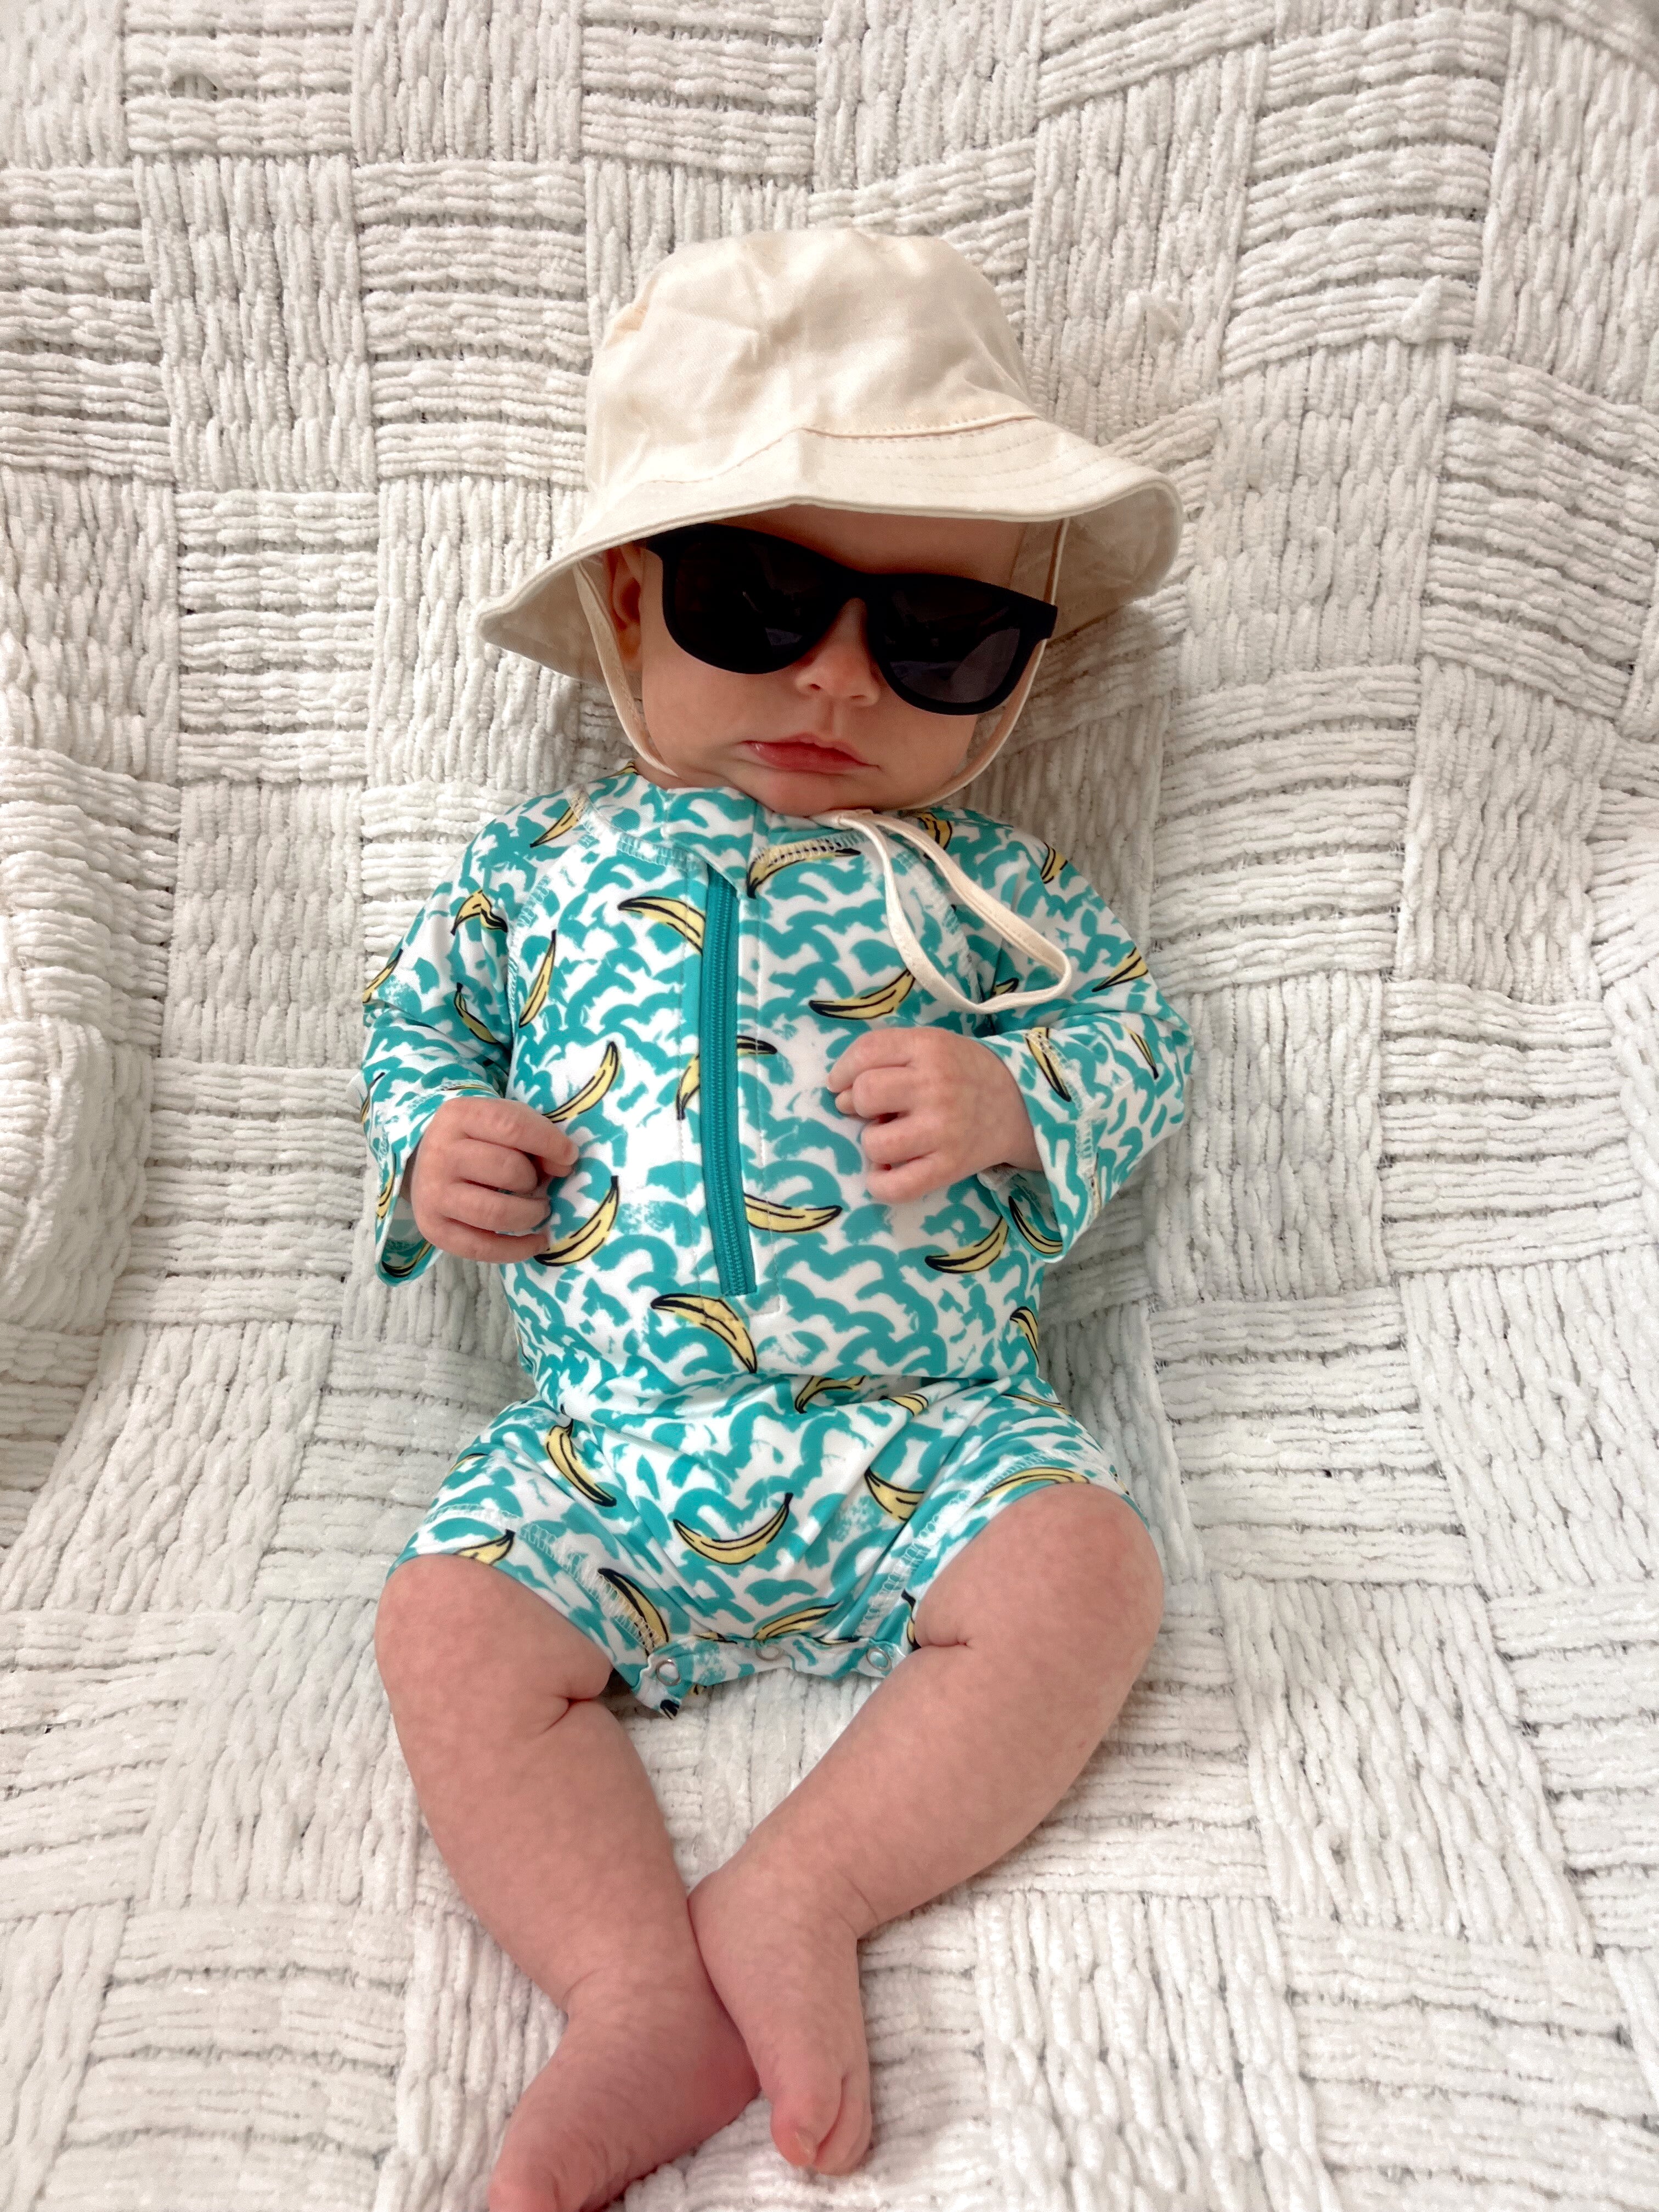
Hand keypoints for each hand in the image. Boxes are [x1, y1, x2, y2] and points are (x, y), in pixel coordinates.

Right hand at [407, 1095, 579, 1261]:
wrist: (427, 1163)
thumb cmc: (478, 1140)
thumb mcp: (502, 1124)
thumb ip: (533, 1135)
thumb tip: (563, 1165)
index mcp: (459, 1115)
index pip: (511, 1126)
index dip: (550, 1143)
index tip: (569, 1157)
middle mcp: (441, 1153)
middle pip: (507, 1169)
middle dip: (536, 1181)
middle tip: (540, 1185)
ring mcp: (433, 1193)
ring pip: (495, 1212)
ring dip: (530, 1214)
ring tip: (538, 1210)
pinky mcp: (433, 1228)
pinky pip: (482, 1248)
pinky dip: (518, 1249)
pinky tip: (536, 1241)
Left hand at [828, 1028, 1041, 1202]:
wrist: (1022, 1105)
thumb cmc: (964, 1073)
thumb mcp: (932, 1045)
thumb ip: (889, 1056)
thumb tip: (841, 1095)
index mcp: (929, 1047)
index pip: (866, 1052)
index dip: (843, 1071)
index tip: (841, 1085)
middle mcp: (936, 1085)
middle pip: (865, 1094)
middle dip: (858, 1104)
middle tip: (875, 1111)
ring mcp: (943, 1129)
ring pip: (874, 1142)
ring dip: (872, 1143)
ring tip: (892, 1137)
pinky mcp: (950, 1166)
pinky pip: (897, 1186)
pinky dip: (880, 1184)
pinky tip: (885, 1173)